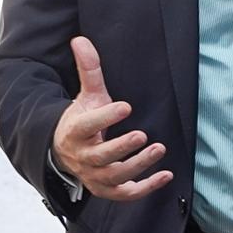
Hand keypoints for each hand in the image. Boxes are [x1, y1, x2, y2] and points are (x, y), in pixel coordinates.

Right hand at [51, 37, 172, 199]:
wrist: (66, 152)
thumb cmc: (82, 120)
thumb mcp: (86, 95)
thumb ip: (88, 70)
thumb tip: (80, 39)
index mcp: (75, 132)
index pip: (87, 126)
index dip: (105, 118)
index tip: (126, 106)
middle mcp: (83, 157)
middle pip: (101, 157)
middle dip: (121, 147)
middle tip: (143, 135)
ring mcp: (95, 176)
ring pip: (114, 176)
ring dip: (138, 165)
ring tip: (159, 149)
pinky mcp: (108, 189)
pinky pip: (126, 193)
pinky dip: (146, 188)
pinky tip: (166, 175)